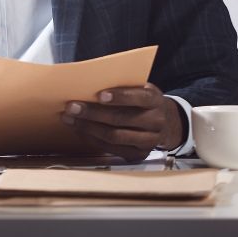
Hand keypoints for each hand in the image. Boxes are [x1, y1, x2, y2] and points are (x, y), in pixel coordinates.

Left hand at [60, 83, 185, 162]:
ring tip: (70, 119)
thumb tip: (89, 82)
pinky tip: (80, 130)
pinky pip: (112, 149)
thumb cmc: (143, 101)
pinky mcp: (139, 154)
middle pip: (121, 119)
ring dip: (88, 128)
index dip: (120, 96)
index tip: (100, 94)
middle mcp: (155, 122)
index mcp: (155, 100)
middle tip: (72, 107)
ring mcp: (149, 140)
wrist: (167, 123)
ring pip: (115, 136)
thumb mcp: (140, 88)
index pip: (139, 97)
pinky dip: (93, 139)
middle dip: (93, 113)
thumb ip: (123, 86)